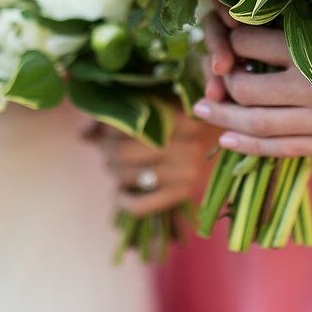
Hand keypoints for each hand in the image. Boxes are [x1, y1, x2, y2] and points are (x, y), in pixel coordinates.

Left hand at [93, 115, 213, 217]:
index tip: (107, 131)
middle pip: (122, 153)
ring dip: (113, 173)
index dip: (107, 130)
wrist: (227, 137)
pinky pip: (140, 205)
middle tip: (108, 151)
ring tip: (116, 166)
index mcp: (180, 115)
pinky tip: (118, 193)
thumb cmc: (185, 116)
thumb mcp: (160, 106)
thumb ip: (121, 115)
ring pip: (127, 176)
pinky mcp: (184, 194)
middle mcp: (187, 144)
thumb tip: (84, 135)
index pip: (125, 126)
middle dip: (107, 153)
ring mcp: (188, 171)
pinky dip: (122, 201)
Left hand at [193, 25, 311, 158]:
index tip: (221, 28)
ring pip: (255, 124)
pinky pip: (280, 149)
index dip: (229, 35)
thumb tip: (269, 27)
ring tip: (203, 109)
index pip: (250, 42)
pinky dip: (248, 145)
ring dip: (223, 117)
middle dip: (222, 78)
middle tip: (212, 70)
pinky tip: (229, 139)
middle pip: (245, 87)